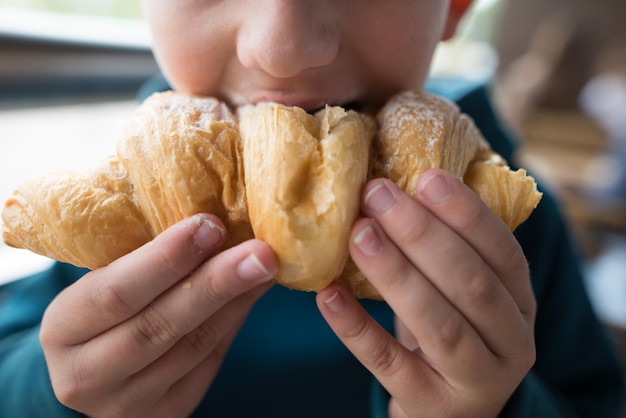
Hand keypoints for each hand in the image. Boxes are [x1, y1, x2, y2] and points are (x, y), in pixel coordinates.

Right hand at [40, 213, 276, 417]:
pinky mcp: (166, 415)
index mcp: (62, 330)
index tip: (210, 225)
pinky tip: (253, 293)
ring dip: (235, 301)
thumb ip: (142, 259)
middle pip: (158, 326)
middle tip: (259, 251)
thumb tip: (209, 221)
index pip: (115, 293)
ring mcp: (126, 404)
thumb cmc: (102, 310)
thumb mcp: (101, 282)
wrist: (94, 373)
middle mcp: (85, 376)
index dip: (165, 260)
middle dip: (215, 283)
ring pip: (192, 347)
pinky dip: (234, 323)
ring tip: (264, 266)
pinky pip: (208, 364)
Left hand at [317, 170, 535, 417]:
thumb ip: (446, 252)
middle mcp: (512, 343)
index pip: (504, 252)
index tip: (426, 177)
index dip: (467, 213)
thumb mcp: (463, 296)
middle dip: (421, 233)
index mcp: (522, 304)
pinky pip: (390, 364)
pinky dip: (358, 328)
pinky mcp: (431, 405)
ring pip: (438, 323)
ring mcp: (476, 380)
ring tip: (357, 233)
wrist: (450, 414)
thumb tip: (394, 184)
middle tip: (377, 194)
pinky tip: (329, 295)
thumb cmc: (451, 333)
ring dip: (395, 272)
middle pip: (471, 283)